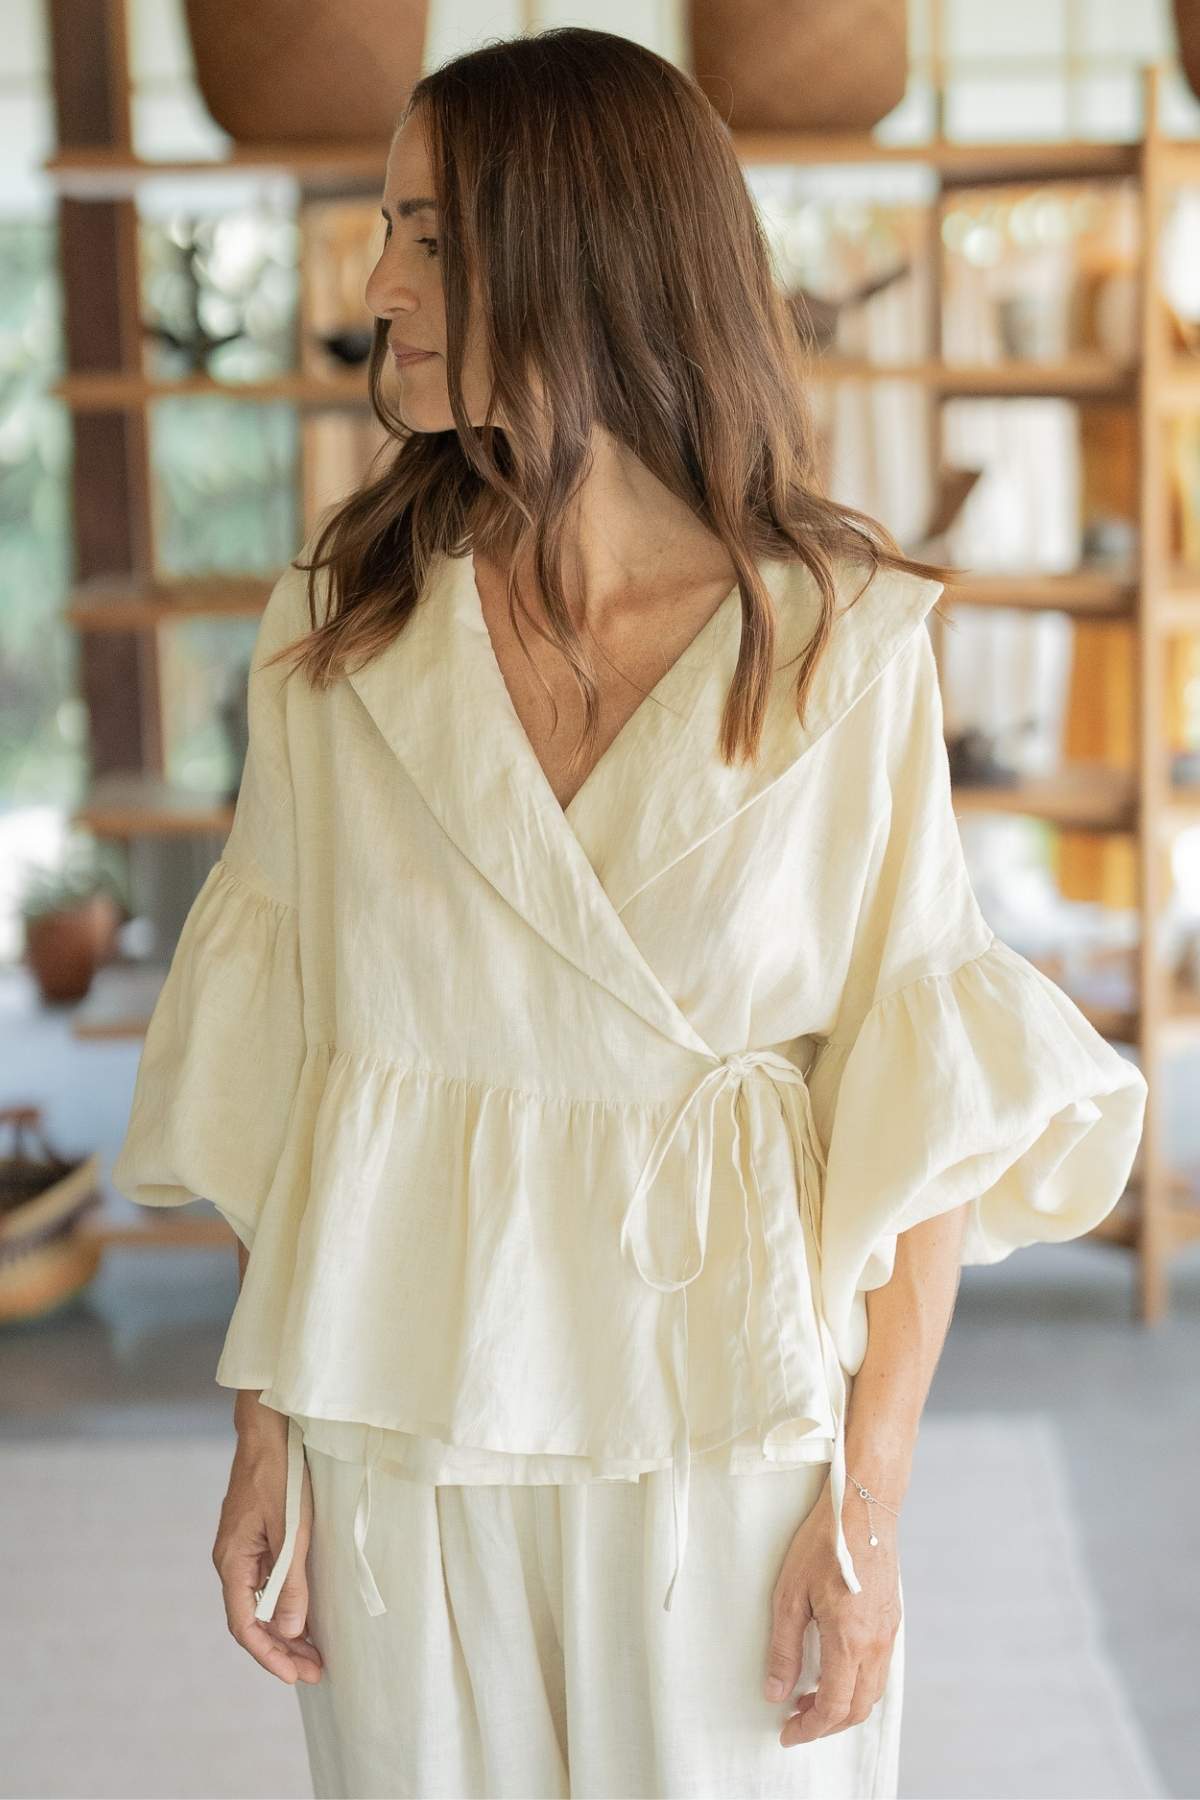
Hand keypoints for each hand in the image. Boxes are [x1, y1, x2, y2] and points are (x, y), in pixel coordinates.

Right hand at [212, 1421, 323, 1685]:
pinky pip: (265, 1584)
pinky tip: (303, 1615)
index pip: (245, 1625)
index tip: (295, 1676)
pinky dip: (283, 1605)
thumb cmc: (280, 1473)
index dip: (269, 1655)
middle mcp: (231, 1560)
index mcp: (232, 1560)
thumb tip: (289, 1631)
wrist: (267, 1429)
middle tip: (315, 1671)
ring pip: (258, 1604)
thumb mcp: (292, 1529)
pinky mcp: (254, 1538)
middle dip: (281, 1650)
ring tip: (313, 1653)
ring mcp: (242, 1549)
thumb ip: (290, 1580)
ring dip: (284, 1631)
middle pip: (251, 1621)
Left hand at [763, 1474, 900, 1746]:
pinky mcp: (892, 1620)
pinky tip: (833, 1667)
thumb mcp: (790, 1595)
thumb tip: (776, 1692)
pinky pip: (879, 1669)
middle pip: (857, 1708)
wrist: (862, 1508)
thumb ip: (784, 1649)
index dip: (810, 1728)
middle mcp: (876, 1644)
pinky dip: (857, 1683)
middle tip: (795, 1718)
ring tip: (810, 1694)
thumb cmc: (823, 1544)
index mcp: (850, 1641)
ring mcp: (889, 1633)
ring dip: (843, 1705)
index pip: (834, 1706)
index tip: (788, 1733)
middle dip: (826, 1723)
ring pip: (872, 1691)